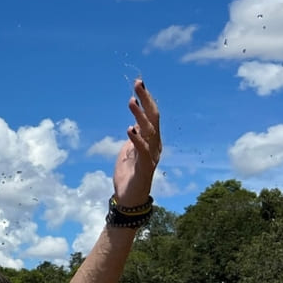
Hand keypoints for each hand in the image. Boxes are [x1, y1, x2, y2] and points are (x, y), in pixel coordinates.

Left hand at [114, 78, 161, 208]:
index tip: (138, 83)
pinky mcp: (145, 167)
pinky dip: (136, 140)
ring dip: (140, 115)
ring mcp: (151, 155)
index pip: (150, 115)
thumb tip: (134, 126)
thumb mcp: (127, 153)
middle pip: (152, 118)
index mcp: (151, 140)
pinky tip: (129, 130)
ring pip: (149, 131)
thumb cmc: (128, 176)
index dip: (145, 99)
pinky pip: (142, 151)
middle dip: (146, 99)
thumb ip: (133, 139)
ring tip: (131, 101)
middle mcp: (155, 144)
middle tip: (138, 83)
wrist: (128, 199)